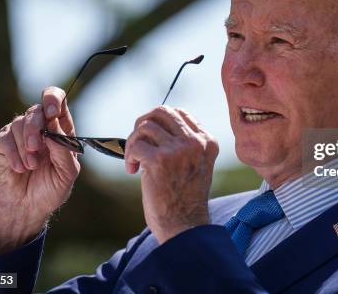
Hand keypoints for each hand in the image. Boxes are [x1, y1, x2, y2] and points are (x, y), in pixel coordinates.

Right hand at [0, 86, 80, 254]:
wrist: (27, 208)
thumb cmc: (51, 189)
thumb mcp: (66, 173)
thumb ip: (64, 149)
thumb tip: (54, 125)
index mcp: (60, 129)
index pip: (58, 100)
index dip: (53, 99)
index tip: (51, 113)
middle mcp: (40, 127)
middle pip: (36, 110)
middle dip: (36, 128)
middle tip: (36, 149)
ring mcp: (20, 134)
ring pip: (20, 123)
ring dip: (25, 147)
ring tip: (31, 167)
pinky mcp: (2, 143)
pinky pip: (5, 138)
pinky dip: (13, 155)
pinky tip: (19, 169)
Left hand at [125, 106, 218, 243]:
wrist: (185, 226)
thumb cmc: (185, 199)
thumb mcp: (196, 165)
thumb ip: (185, 144)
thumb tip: (154, 126)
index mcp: (207, 141)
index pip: (181, 113)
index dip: (160, 122)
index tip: (151, 139)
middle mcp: (195, 142)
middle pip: (162, 111)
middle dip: (143, 123)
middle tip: (137, 142)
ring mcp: (178, 149)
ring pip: (146, 126)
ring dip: (133, 142)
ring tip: (134, 160)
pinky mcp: (160, 160)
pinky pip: (136, 145)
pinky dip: (129, 156)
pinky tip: (132, 170)